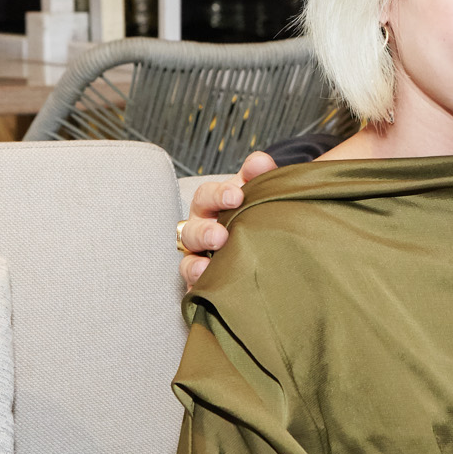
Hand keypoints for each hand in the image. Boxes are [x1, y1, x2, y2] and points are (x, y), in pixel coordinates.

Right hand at [179, 151, 275, 288]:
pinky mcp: (205, 286)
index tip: (236, 196)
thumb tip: (259, 161)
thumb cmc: (253, 213)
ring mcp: (199, 260)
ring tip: (206, 267)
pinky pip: (194, 290)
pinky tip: (207, 291)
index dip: (218, 195)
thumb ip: (259, 175)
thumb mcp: (256, 191)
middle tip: (220, 236)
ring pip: (188, 263)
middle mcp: (200, 232)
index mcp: (211, 206)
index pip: (207, 196)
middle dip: (204, 233)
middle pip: (192, 231)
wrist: (265, 244)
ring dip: (195, 265)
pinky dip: (198, 290)